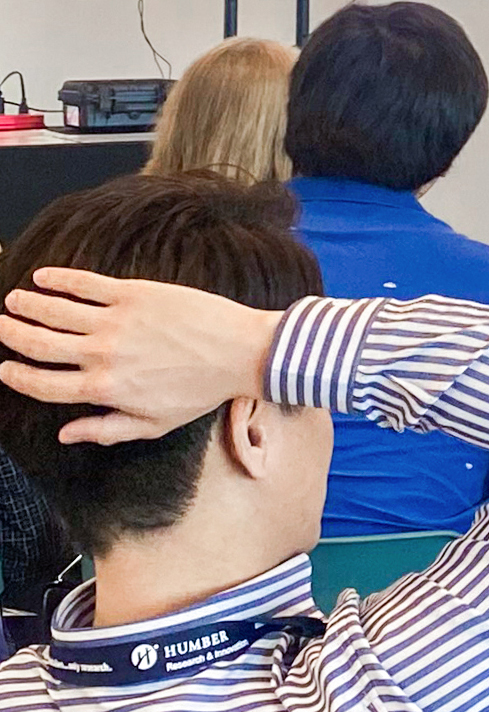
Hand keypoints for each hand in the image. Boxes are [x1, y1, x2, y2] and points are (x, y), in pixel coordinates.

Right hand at [0, 268, 281, 444]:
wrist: (241, 351)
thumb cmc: (200, 391)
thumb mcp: (154, 423)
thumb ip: (105, 430)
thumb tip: (64, 434)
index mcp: (104, 389)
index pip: (44, 384)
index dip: (17, 377)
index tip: (4, 369)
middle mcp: (102, 354)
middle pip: (39, 344)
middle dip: (12, 334)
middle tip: (0, 326)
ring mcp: (116, 321)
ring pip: (55, 310)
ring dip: (28, 305)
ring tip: (14, 301)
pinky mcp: (134, 293)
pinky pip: (86, 284)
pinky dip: (59, 279)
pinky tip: (43, 277)